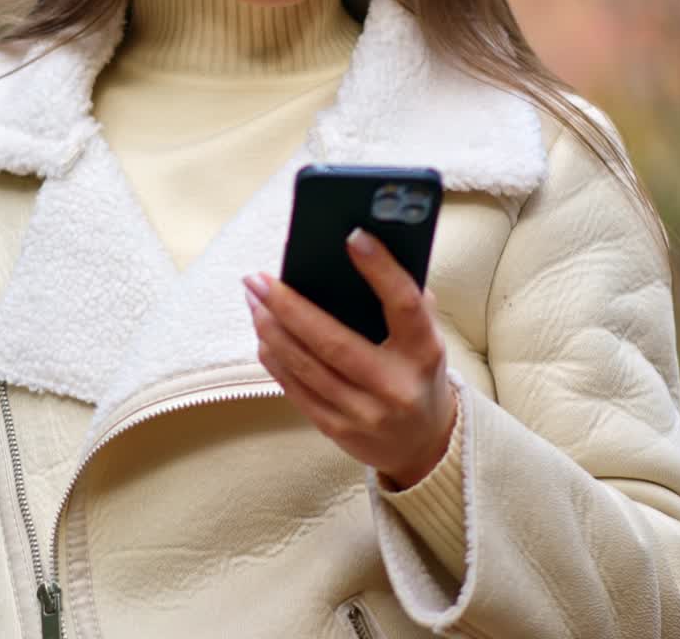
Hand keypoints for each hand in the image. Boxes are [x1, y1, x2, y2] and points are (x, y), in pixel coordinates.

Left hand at [243, 229, 456, 489]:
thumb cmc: (417, 369)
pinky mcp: (338, 430)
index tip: (353, 236)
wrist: (424, 443)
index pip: (404, 305)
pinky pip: (297, 390)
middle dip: (289, 306)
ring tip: (253, 298)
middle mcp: (396, 387)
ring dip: (271, 329)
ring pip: (307, 367)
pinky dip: (274, 358)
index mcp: (425, 352)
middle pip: (334, 342)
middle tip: (258, 278)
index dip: (381, 270)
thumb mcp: (425, 334)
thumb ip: (403, 297)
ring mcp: (365, 414)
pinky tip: (262, 332)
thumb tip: (357, 249)